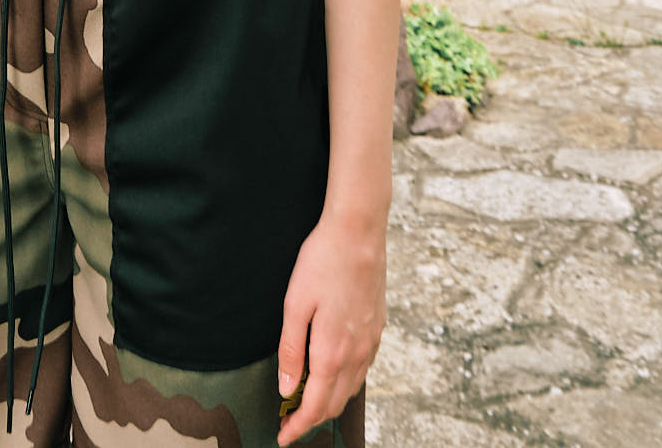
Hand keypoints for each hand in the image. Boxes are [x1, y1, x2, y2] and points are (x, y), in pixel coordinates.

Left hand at [276, 208, 385, 444]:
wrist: (359, 233)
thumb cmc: (322, 263)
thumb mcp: (294, 304)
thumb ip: (290, 350)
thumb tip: (286, 388)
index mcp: (331, 353)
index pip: (315, 406)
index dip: (298, 427)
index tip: (283, 437)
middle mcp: (356, 355)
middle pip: (335, 403)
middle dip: (312, 418)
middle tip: (290, 420)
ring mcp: (370, 342)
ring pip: (351, 389)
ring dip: (330, 401)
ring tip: (308, 399)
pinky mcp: (378, 328)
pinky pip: (363, 369)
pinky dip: (346, 382)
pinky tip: (333, 372)